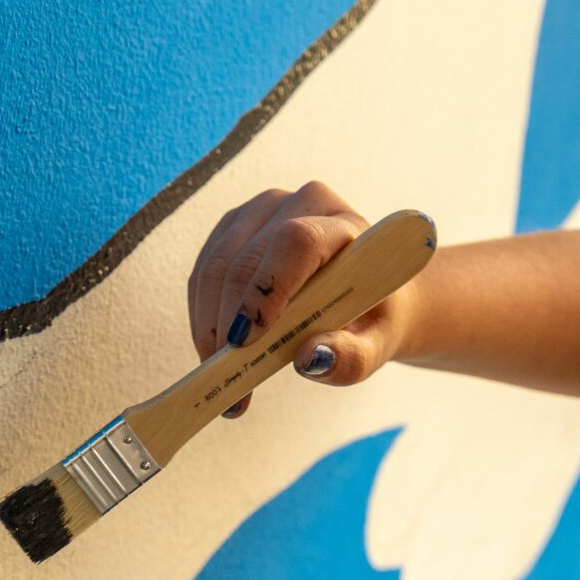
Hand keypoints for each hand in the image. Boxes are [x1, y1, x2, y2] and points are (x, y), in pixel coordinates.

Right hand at [188, 181, 419, 417]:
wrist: (364, 292)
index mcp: (345, 226)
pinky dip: (202, 314)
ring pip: (216, 264)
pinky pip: (204, 271)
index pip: (297, 242)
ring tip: (219, 369)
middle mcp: (301, 205)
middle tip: (227, 374)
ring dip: (208, 321)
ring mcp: (262, 210)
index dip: (266, 289)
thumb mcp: (377, 346)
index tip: (246, 342)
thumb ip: (353, 357)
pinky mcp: (235, 226)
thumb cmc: (372, 318)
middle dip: (228, 319)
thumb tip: (310, 359)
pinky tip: (214, 347)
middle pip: (247, 256)